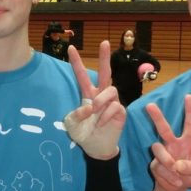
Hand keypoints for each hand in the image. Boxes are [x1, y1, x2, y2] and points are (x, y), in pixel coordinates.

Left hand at [63, 41, 125, 159]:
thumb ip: (76, 115)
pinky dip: (106, 115)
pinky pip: (115, 106)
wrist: (95, 147)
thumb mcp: (72, 125)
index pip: (82, 75)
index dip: (76, 62)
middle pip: (105, 72)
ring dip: (101, 100)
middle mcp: (101, 95)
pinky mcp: (120, 111)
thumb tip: (88, 107)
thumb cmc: (83, 133)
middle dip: (104, 57)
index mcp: (87, 94)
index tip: (70, 48)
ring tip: (94, 112)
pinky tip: (101, 124)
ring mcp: (112, 102)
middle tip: (104, 42)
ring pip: (111, 90)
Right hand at [145, 95, 190, 190]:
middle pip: (164, 128)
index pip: (190, 124)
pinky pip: (159, 167)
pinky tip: (175, 181)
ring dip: (167, 161)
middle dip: (157, 117)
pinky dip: (168, 176)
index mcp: (187, 142)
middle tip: (150, 105)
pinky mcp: (155, 164)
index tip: (189, 96)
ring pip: (158, 149)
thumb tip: (177, 164)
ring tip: (176, 172)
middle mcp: (172, 144)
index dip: (190, 110)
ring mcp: (162, 153)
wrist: (176, 189)